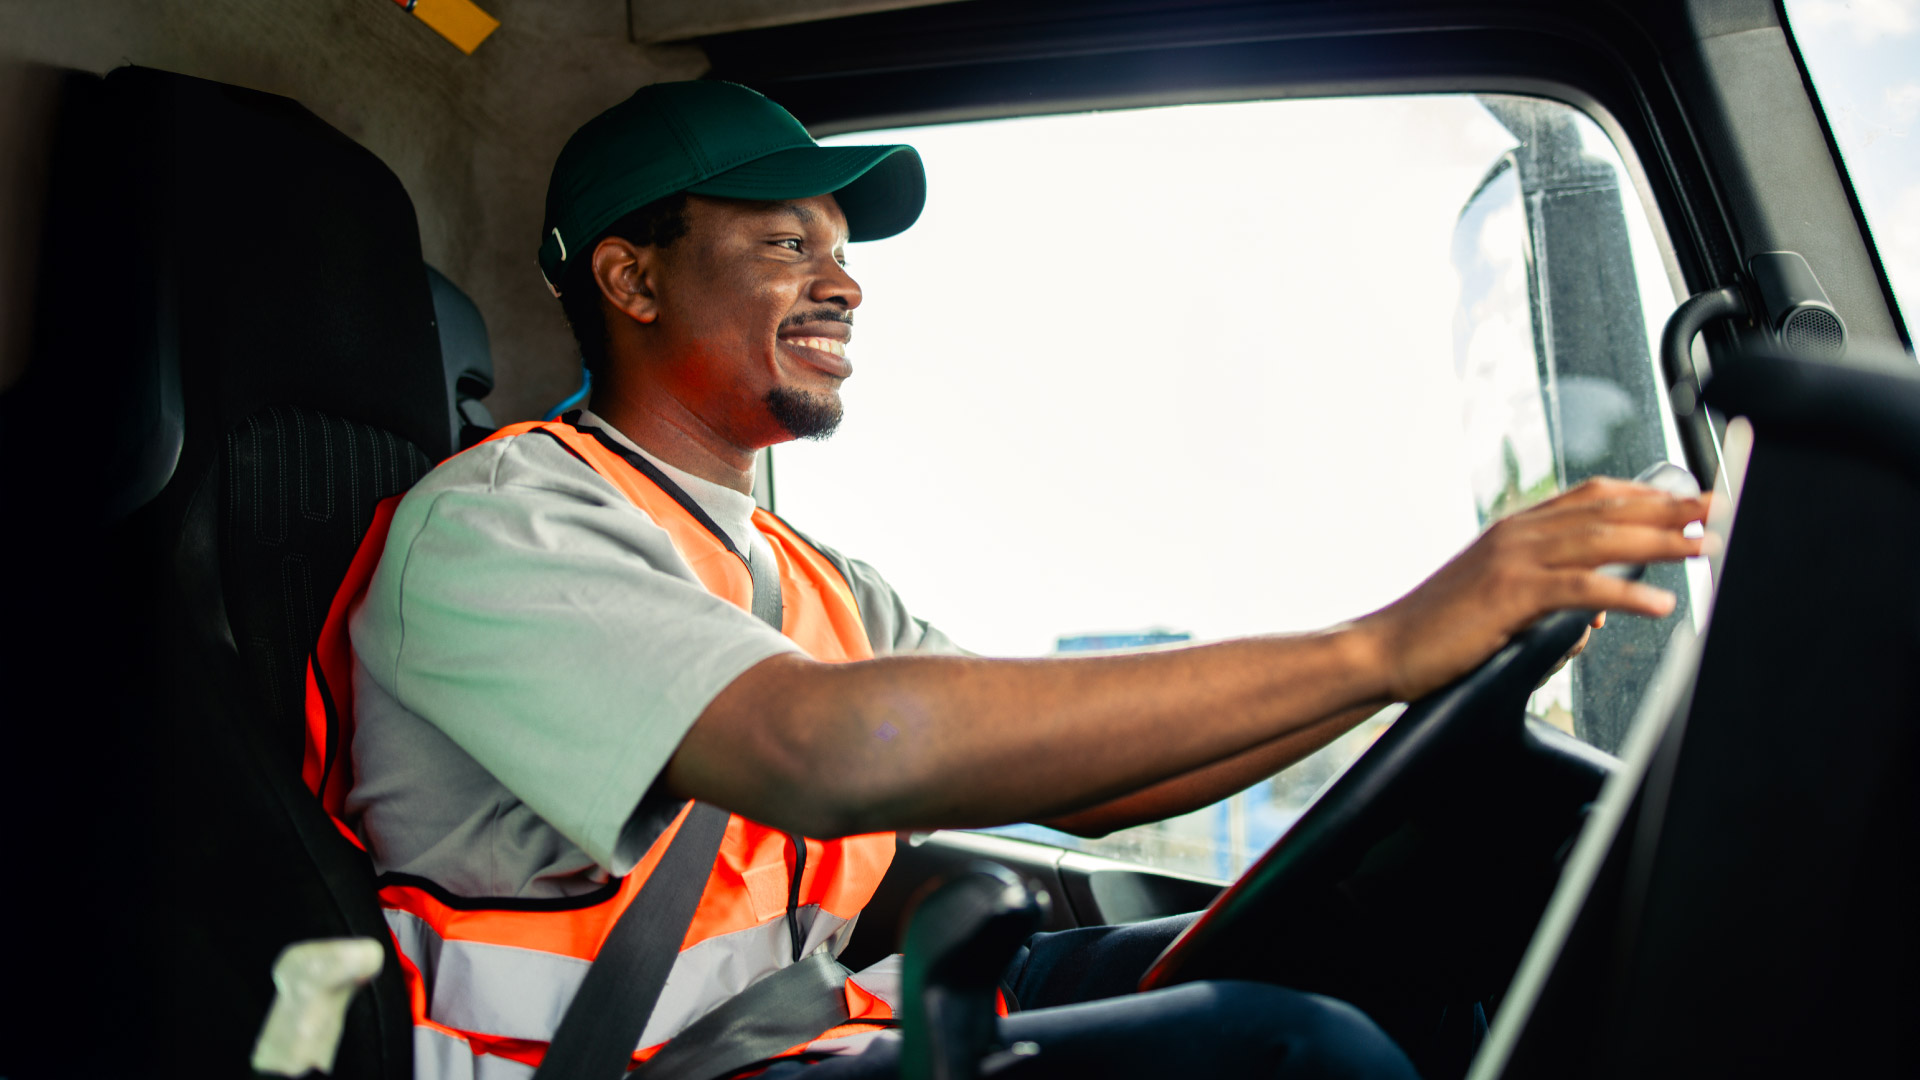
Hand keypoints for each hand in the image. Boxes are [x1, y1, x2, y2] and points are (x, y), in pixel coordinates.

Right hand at [1353, 478, 1706, 701]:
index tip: (1693, 499)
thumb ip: (1552, 604)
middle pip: (1610, 510)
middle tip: (1721, 509)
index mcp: (1516, 529)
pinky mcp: (1509, 594)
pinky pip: (1581, 588)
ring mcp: (1513, 560)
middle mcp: (1518, 534)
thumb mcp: (1502, 609)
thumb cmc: (1440, 634)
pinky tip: (1659, 603)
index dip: (1649, 493)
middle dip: (1672, 509)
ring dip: (1662, 541)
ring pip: (1603, 539)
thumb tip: (1598, 617)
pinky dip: (1626, 593)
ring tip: (1707, 547)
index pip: (1595, 496)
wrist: (1386, 649)